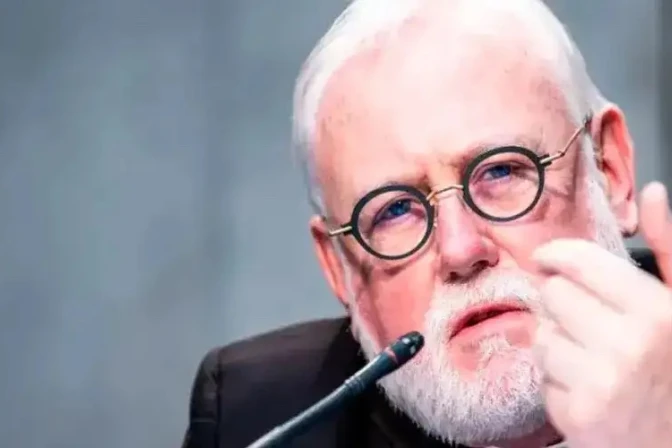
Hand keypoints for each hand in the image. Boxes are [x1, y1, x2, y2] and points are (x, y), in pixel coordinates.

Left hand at [532, 182, 671, 447]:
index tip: (549, 260)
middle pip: (552, 295)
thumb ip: (670, 246)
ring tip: (594, 360)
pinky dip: (558, 381)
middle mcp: (628, 345)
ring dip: (559, 344)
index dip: (556, 257)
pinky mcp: (578, 416)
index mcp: (656, 311)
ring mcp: (600, 383)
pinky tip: (588, 389)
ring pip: (540, 335)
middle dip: (565, 306)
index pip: (575, 262)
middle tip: (590, 324)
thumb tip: (654, 192)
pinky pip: (541, 376)